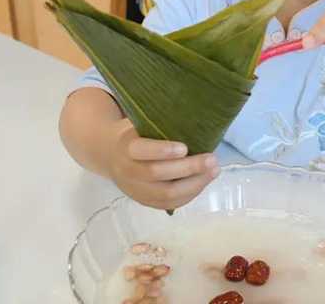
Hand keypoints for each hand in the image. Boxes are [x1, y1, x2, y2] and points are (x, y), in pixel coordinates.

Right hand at [105, 126, 220, 210]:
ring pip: (166, 193)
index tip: (185, 147)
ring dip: (194, 184)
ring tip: (214, 171)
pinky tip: (203, 182)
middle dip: (189, 168)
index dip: (162, 150)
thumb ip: (161, 125)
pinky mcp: (143, 201)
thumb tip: (197, 121)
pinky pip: (169, 204)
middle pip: (157, 173)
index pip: (140, 150)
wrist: (111, 155)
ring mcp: (134, 190)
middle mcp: (126, 170)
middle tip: (212, 159)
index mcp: (125, 146)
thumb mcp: (141, 124)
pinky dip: (189, 194)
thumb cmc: (136, 134)